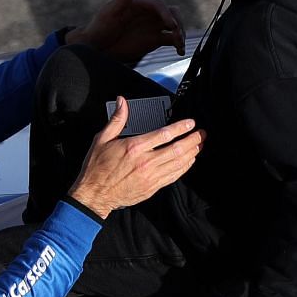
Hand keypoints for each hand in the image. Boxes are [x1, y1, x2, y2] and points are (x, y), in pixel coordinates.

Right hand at [65, 98, 202, 217]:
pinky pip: (173, 176)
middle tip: (202, 134)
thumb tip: (122, 101)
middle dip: (192, 140)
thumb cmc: (97, 167)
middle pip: (176, 149)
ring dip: (191, 153)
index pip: (164, 134)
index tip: (190, 123)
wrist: (95, 194)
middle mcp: (145, 162)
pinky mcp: (153, 187)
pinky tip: (189, 161)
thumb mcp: (102, 139)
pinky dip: (184, 167)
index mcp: (134, 147)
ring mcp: (151, 176)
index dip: (181, 128)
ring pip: (178, 163)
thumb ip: (116, 120)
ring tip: (200, 145)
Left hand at [69, 0, 185, 62]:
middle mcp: (149, 13)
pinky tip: (180, 51)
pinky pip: (171, 40)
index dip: (166, 14)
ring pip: (174, 26)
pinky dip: (178, 44)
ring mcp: (153, 26)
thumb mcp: (109, 14)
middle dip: (178, 22)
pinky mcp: (155, 39)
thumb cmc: (100, 27)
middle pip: (171, 13)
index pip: (158, 5)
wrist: (99, 47)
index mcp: (140, 3)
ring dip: (180, 33)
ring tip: (180, 45)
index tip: (171, 25)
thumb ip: (121, 1)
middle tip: (178, 35)